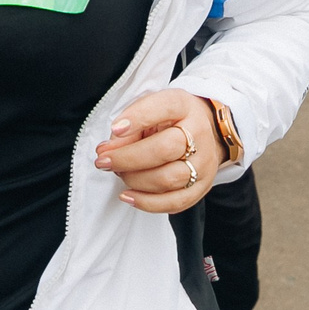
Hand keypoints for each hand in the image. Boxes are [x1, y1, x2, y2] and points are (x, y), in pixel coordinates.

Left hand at [95, 89, 226, 213]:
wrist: (204, 131)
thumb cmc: (169, 120)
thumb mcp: (148, 111)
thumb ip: (128, 128)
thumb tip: (107, 151)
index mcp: (183, 106)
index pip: (164, 108)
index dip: (138, 118)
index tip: (116, 128)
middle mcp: (198, 133)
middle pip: (164, 149)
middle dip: (128, 158)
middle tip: (104, 161)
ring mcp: (203, 162)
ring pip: (168, 179)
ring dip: (134, 180)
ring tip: (118, 173)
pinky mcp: (202, 186)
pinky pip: (175, 202)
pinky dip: (147, 203)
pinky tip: (128, 196)